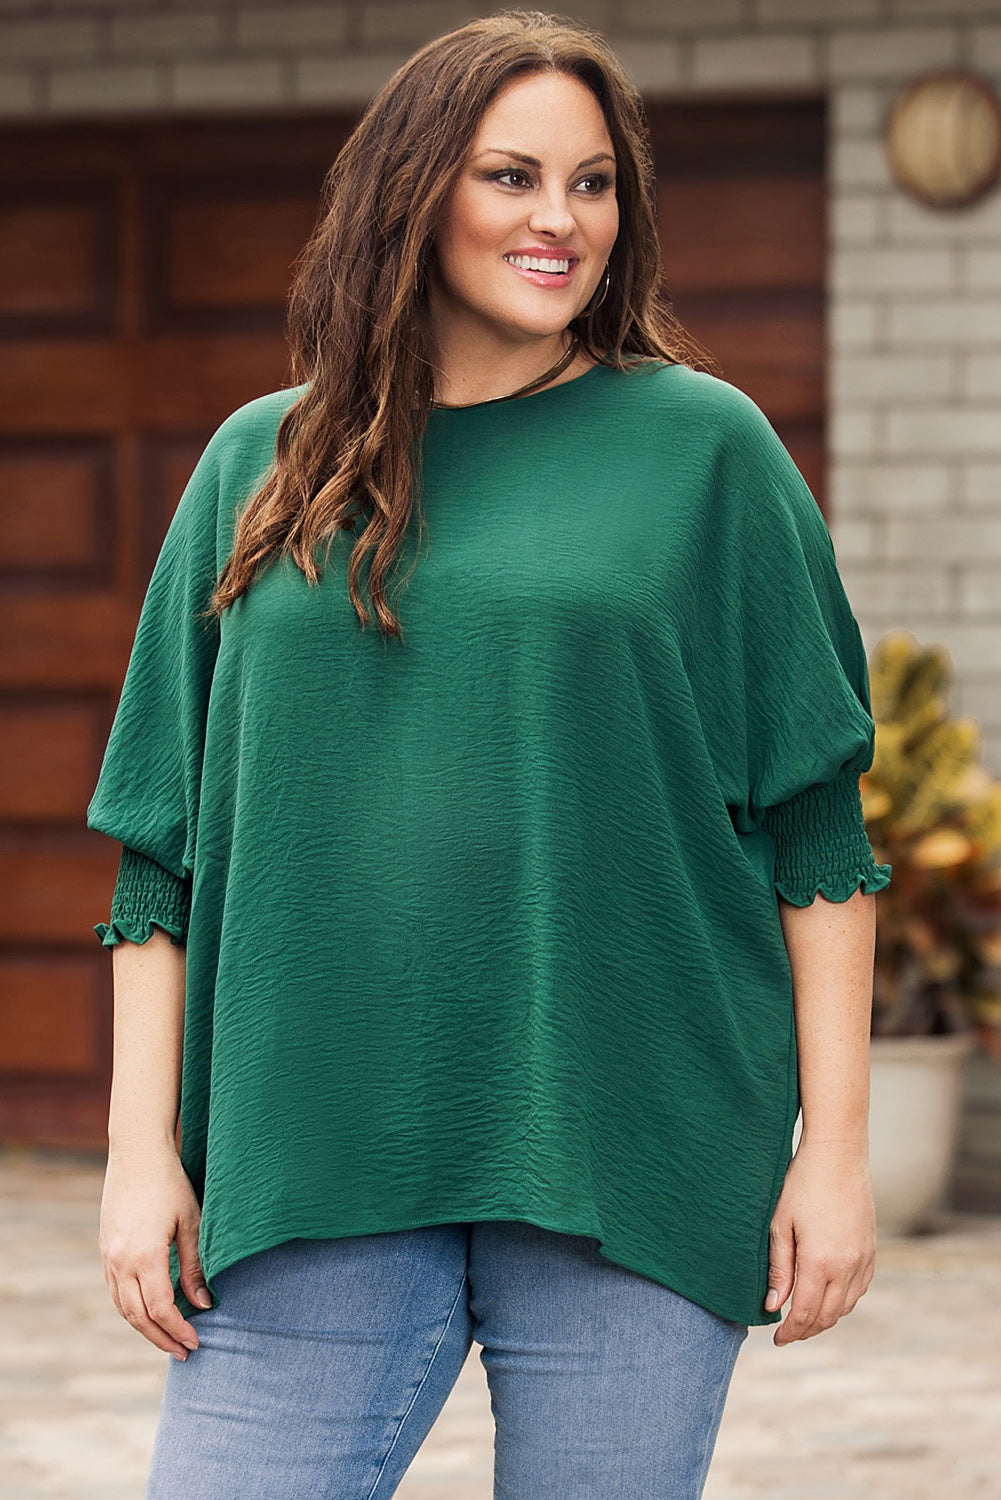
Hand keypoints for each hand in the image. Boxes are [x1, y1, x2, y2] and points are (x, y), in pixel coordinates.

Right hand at [99, 1143, 211, 1359]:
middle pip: (138, 1316)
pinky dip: (131, 1308)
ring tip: (168, 1339)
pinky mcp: (105, 1249)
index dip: (178, 1330)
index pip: (160, 1309)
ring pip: (123, 1307)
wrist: (137, 1153)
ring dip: (145, 1328)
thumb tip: (204, 1304)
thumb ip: (195, 1266)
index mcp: (144, 1256)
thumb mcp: (191, 1223)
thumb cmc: (170, 1183)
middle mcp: (120, 1261)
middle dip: (161, 1338)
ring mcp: (108, 1256)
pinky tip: (149, 1312)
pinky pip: (115, 1291)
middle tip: (184, 1352)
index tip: (195, 1343)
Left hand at [765, 1137, 876, 1346]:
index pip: (806, 1313)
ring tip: (805, 1317)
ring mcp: (863, 1258)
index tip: (777, 1339)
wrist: (838, 1155)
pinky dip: (844, 1300)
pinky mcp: (871, 1249)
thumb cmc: (801, 1184)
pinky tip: (828, 1296)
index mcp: (820, 1262)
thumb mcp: (779, 1224)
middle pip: (828, 1315)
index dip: (791, 1331)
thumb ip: (778, 1268)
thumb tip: (774, 1305)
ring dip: (826, 1318)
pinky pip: (859, 1288)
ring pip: (846, 1306)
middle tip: (788, 1333)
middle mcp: (847, 1266)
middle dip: (807, 1329)